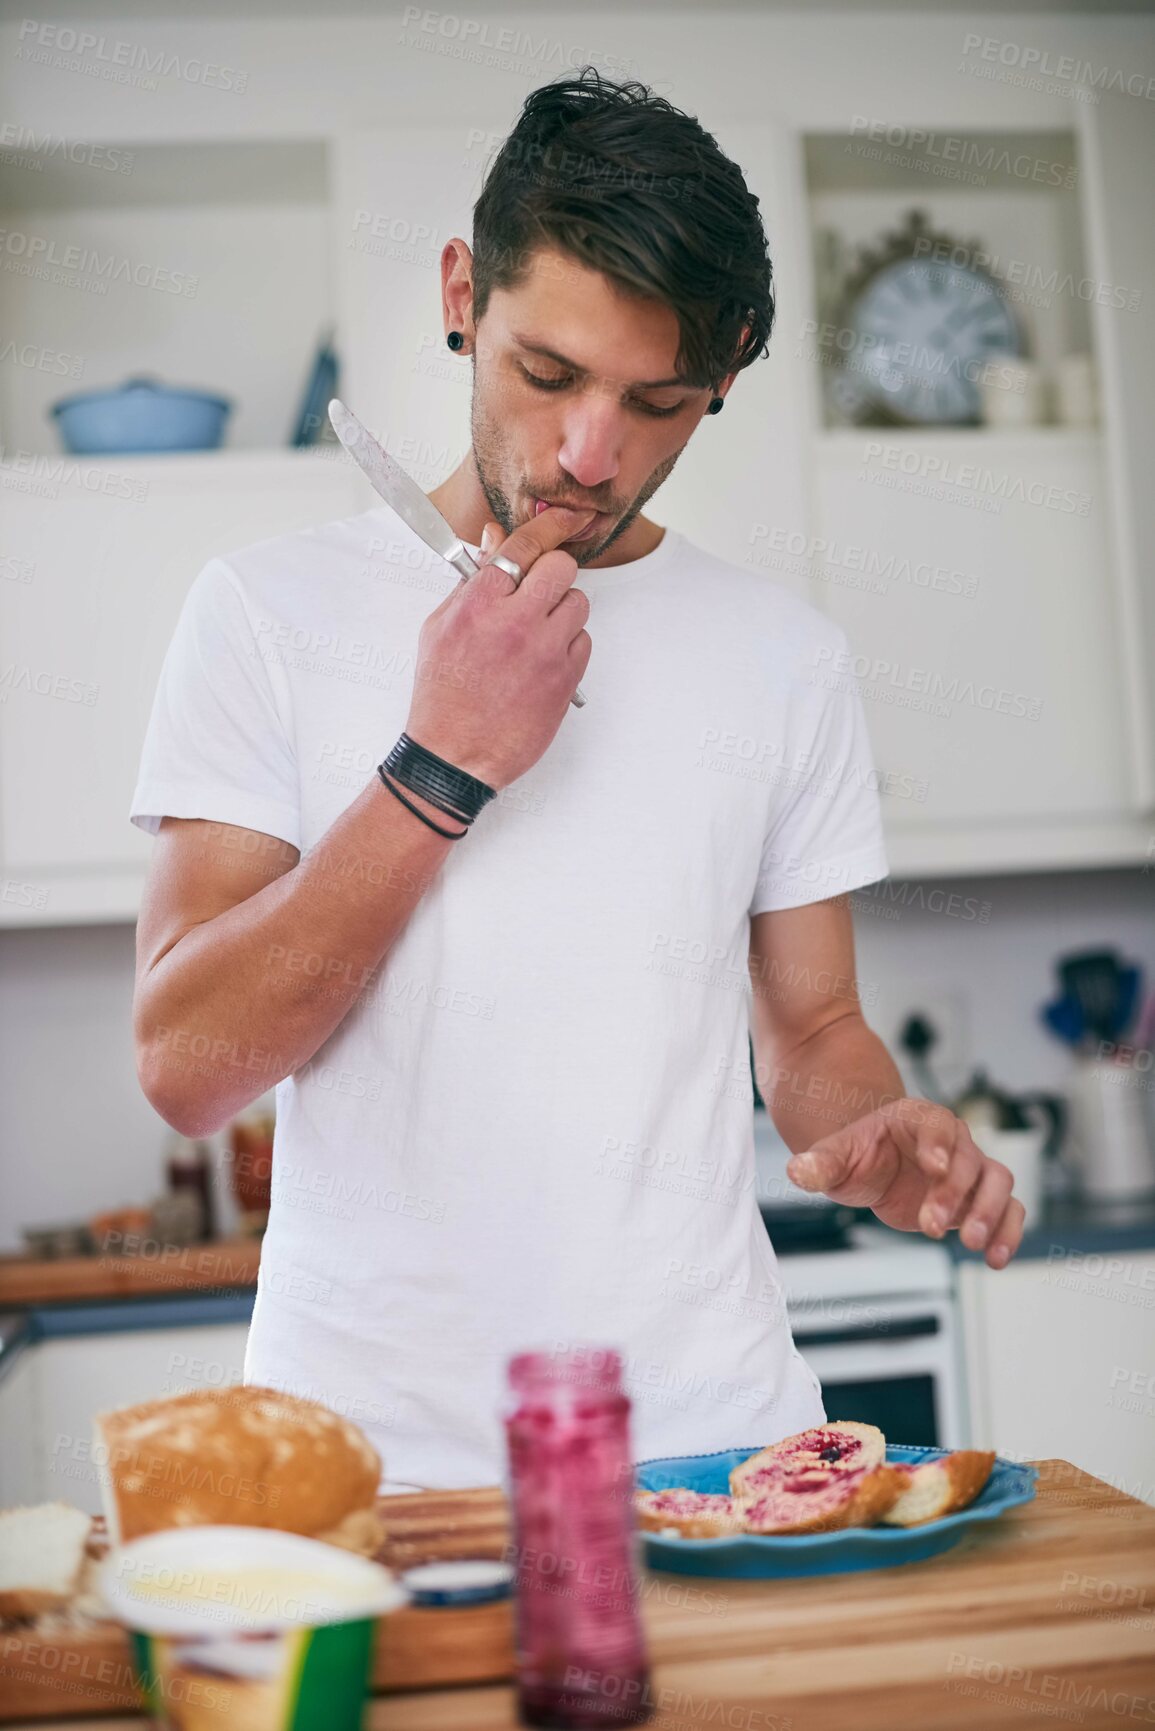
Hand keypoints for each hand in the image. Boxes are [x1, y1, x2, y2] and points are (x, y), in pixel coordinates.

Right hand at [405, 505, 593, 788]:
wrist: (454, 756)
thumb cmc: (442, 695)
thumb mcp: (441, 628)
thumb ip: (472, 581)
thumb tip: (493, 539)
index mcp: (478, 603)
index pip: (523, 545)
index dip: (550, 527)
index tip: (568, 518)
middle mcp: (514, 622)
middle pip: (562, 567)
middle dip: (553, 574)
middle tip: (538, 592)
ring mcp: (544, 651)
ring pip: (579, 603)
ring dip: (562, 613)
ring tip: (536, 636)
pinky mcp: (565, 679)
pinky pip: (584, 642)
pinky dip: (568, 647)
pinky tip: (543, 663)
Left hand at [785, 1098, 1024, 1268]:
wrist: (873, 1167)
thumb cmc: (858, 1154)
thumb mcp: (835, 1156)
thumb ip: (820, 1163)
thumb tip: (797, 1171)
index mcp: (917, 1120)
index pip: (937, 1126)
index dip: (939, 1145)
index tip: (934, 1168)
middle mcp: (952, 1141)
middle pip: (970, 1160)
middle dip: (955, 1193)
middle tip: (932, 1225)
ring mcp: (970, 1169)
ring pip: (998, 1181)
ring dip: (991, 1212)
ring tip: (973, 1244)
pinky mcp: (978, 1199)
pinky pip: (1008, 1209)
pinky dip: (1008, 1232)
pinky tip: (995, 1259)